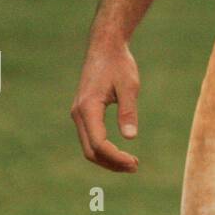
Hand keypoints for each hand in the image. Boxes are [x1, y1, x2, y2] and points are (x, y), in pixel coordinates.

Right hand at [70, 39, 140, 172]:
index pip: (98, 144)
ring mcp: (79, 114)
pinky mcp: (84, 112)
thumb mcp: (129, 86)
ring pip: (89, 146)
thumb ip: (128, 111)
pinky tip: (120, 151)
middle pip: (91, 151)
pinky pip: (90, 137)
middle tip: (135, 167)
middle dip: (112, 163)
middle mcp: (78, 114)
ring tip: (131, 163)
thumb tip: (130, 137)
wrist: (105, 47)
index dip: (116, 157)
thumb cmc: (119, 64)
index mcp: (88, 108)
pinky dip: (104, 149)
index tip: (134, 163)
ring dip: (108, 158)